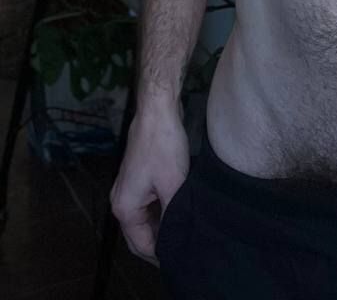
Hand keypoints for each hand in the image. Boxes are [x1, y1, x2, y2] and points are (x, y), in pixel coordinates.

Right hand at [110, 106, 190, 264]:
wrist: (157, 111)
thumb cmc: (163, 145)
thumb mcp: (174, 184)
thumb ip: (174, 215)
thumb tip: (180, 235)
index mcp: (125, 207)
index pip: (141, 245)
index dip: (160, 255)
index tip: (179, 258)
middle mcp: (121, 200)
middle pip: (140, 234)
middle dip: (159, 243)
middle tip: (183, 248)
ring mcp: (128, 187)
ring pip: (144, 219)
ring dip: (161, 226)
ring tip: (183, 230)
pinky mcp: (138, 176)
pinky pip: (148, 203)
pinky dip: (160, 210)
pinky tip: (178, 209)